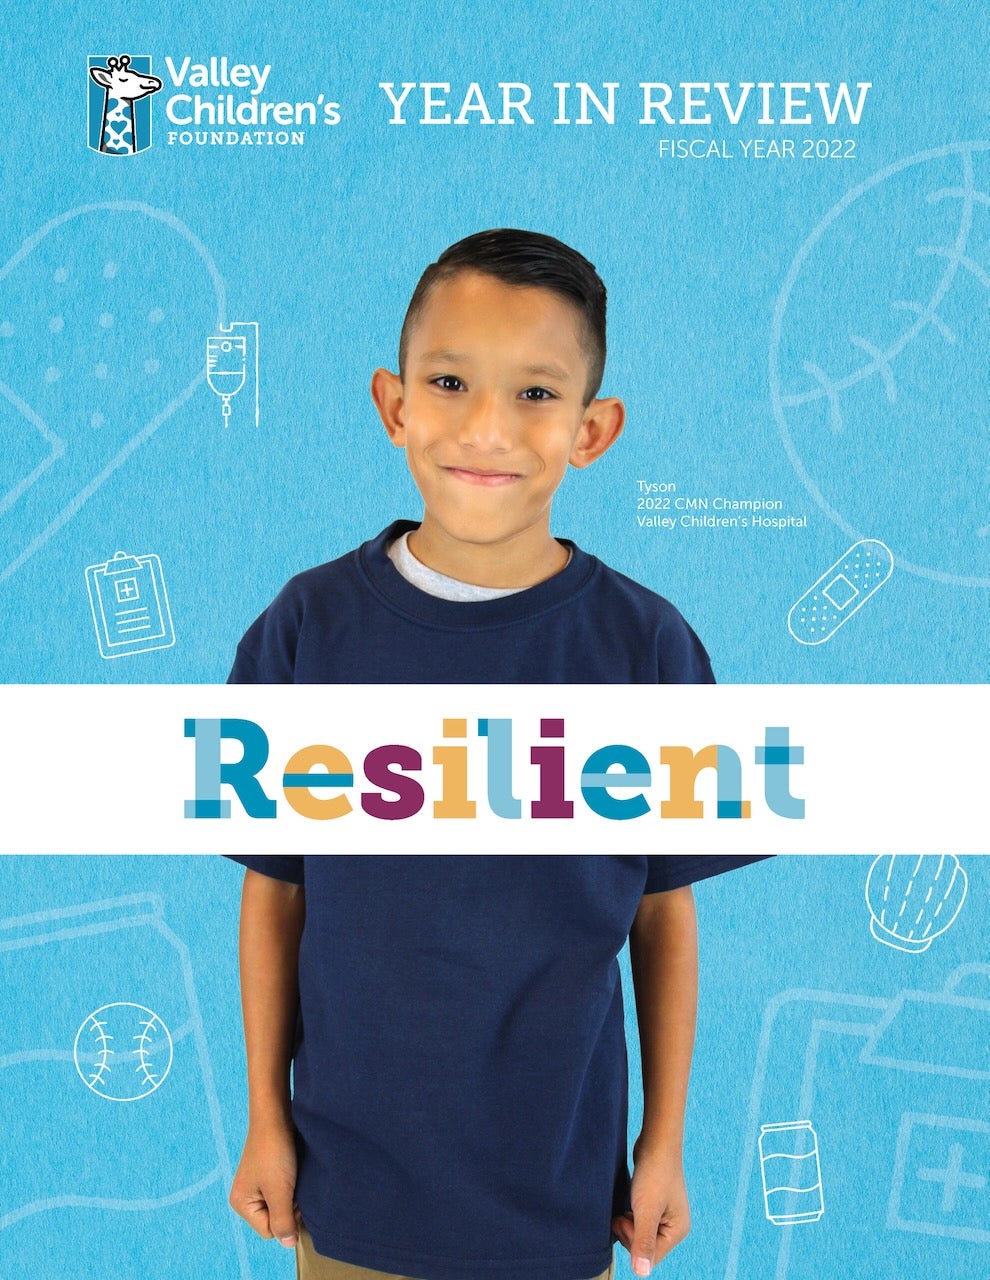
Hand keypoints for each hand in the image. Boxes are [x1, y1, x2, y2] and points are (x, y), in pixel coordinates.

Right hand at [229, 1117, 302, 1246]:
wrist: (276, 1114)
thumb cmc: (274, 1151)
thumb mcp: (279, 1191)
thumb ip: (283, 1220)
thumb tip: (289, 1244)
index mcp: (241, 1203)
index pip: (269, 1231)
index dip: (286, 1218)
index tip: (292, 1194)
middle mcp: (246, 1196)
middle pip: (275, 1218)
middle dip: (289, 1206)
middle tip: (293, 1182)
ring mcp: (257, 1183)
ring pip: (281, 1204)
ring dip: (292, 1193)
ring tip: (293, 1173)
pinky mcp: (268, 1171)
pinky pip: (282, 1189)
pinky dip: (291, 1183)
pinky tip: (294, 1169)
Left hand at [611, 1145, 689, 1274]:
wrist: (656, 1141)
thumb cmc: (653, 1174)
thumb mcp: (646, 1210)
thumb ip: (643, 1242)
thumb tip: (641, 1273)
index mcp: (677, 1231)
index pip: (650, 1255)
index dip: (632, 1242)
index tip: (624, 1219)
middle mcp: (674, 1225)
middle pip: (644, 1245)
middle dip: (629, 1232)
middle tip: (623, 1212)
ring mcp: (665, 1214)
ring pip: (640, 1232)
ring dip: (628, 1222)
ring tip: (624, 1206)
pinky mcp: (655, 1202)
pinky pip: (639, 1219)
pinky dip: (630, 1214)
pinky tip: (627, 1201)